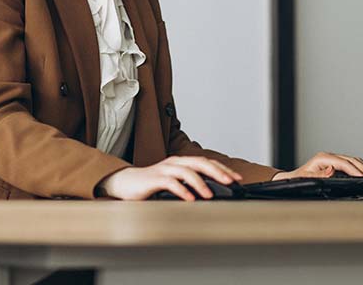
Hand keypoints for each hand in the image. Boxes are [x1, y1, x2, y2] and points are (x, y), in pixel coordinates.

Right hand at [97, 156, 242, 200]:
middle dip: (217, 172)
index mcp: (181, 162)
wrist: (125, 183)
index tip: (237, 178)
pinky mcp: (154, 179)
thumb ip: (189, 185)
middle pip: (200, 162)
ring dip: (201, 183)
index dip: (223, 169)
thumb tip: (211, 193)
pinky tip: (190, 199)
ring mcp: (164, 169)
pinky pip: (171, 183)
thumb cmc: (150, 185)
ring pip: (187, 171)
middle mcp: (174, 163)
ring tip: (210, 195)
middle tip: (231, 182)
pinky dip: (182, 191)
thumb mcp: (174, 184)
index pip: (207, 162)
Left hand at [271, 151, 362, 180]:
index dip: (356, 170)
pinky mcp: (333, 162)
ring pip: (352, 160)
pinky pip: (349, 163)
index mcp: (322, 158)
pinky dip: (359, 167)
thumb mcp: (306, 178)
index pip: (344, 163)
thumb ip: (319, 175)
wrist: (291, 178)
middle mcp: (328, 156)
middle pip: (351, 159)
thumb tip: (332, 170)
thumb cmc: (298, 179)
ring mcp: (331, 158)